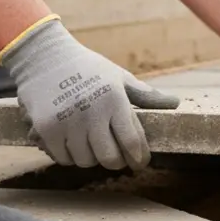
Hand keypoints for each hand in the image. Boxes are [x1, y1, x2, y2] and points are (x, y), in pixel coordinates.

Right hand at [0, 17, 179, 169]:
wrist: (43, 58)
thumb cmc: (88, 68)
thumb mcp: (119, 77)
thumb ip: (146, 95)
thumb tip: (175, 103)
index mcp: (114, 100)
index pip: (132, 141)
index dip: (139, 157)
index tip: (141, 163)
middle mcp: (92, 112)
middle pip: (110, 158)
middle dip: (117, 162)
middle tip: (117, 157)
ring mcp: (67, 122)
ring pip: (86, 161)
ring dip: (92, 158)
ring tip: (93, 146)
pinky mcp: (46, 128)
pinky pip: (63, 158)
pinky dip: (70, 157)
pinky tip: (73, 144)